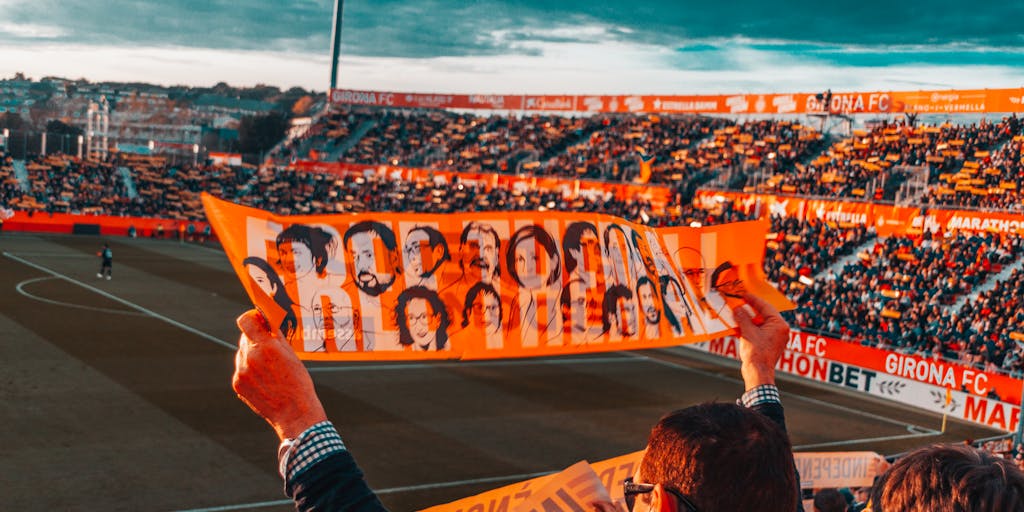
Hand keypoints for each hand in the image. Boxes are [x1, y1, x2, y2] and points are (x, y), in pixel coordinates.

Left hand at [233, 309, 326, 440]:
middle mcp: (249, 357)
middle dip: (256, 339)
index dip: (252, 318)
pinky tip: (264, 381)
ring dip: (252, 356)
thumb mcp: (292, 355)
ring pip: (242, 354)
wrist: (294, 413)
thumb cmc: (298, 382)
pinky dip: (250, 371)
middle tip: (270, 349)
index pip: (246, 320)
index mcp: (265, 346)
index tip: (259, 321)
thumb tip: (267, 321)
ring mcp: (241, 372)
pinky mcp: (237, 384)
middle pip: (245, 337)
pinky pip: (241, 370)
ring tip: (270, 370)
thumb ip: (276, 336)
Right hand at [732, 293, 789, 389]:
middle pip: (764, 314)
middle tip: (740, 303)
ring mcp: (776, 338)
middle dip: (751, 310)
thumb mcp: (747, 331)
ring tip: (738, 314)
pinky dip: (751, 328)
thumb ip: (742, 317)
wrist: (758, 373)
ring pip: (761, 323)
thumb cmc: (757, 353)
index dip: (753, 300)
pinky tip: (740, 326)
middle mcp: (780, 330)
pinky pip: (760, 331)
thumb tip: (738, 308)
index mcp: (779, 325)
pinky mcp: (770, 344)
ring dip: (749, 319)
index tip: (744, 295)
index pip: (766, 307)